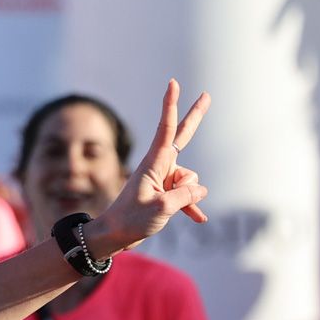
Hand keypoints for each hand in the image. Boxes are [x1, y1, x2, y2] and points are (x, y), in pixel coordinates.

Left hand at [92, 79, 211, 255]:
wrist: (112, 237)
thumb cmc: (131, 221)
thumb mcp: (162, 208)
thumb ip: (186, 195)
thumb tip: (201, 189)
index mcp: (153, 163)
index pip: (166, 129)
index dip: (171, 105)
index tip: (172, 83)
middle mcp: (159, 166)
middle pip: (182, 136)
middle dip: (195, 117)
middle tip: (207, 94)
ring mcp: (163, 179)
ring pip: (190, 180)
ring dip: (186, 196)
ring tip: (162, 210)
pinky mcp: (165, 192)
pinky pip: (186, 196)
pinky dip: (191, 207)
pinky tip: (199, 219)